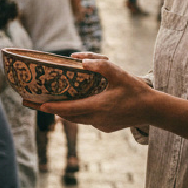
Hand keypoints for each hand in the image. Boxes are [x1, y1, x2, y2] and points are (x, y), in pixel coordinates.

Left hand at [36, 58, 154, 132]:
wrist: (152, 110)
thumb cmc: (136, 90)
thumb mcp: (119, 73)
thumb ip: (101, 65)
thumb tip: (81, 60)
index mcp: (97, 107)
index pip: (69, 109)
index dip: (53, 107)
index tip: (38, 105)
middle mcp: (97, 119)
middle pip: (69, 116)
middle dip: (52, 110)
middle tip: (35, 105)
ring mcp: (102, 125)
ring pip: (78, 120)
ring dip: (64, 113)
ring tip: (50, 107)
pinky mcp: (107, 127)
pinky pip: (87, 121)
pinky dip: (78, 115)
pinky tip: (75, 108)